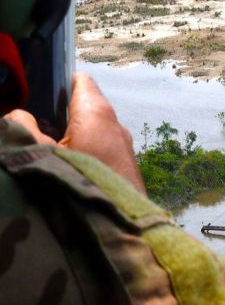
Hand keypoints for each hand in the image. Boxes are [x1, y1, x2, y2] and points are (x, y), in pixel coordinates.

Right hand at [3, 73, 145, 193]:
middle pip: (84, 107)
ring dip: (72, 137)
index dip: (57, 82)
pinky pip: (101, 151)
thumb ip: (22, 127)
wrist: (120, 224)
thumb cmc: (79, 182)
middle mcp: (116, 125)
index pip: (79, 80)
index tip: (38, 94)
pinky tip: (68, 169)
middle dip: (60, 114)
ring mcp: (124, 147)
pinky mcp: (126, 168)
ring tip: (49, 150)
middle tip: (36, 127)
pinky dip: (85, 153)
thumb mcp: (38, 153)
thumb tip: (18, 115)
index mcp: (96, 112)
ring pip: (93, 132)